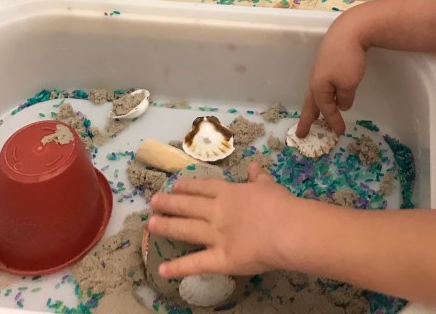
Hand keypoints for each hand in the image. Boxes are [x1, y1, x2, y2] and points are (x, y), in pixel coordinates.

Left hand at [148, 163, 294, 278]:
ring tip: (150, 225)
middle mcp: (217, 212)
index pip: (203, 188)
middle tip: (153, 202)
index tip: (174, 185)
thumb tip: (254, 165)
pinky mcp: (219, 260)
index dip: (187, 186)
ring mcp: (215, 236)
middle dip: (169, 203)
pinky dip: (178, 267)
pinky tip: (162, 269)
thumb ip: (258, 177)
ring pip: (186, 230)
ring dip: (167, 226)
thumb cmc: (280, 205)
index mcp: (229, 193)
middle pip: (189, 206)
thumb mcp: (269, 185)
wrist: (285, 230)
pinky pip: (196, 264)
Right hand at [297, 15, 366, 136]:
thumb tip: (341, 104)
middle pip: (310, 103)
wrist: (349, 30)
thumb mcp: (349, 84)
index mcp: (318, 87)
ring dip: (313, 106)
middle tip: (300, 133)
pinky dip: (321, 94)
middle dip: (307, 119)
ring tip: (313, 116)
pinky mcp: (327, 61)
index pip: (326, 109)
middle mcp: (315, 79)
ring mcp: (320, 69)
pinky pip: (321, 84)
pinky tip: (326, 93)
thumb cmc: (347, 59)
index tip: (340, 133)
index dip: (333, 122)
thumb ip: (344, 98)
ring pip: (315, 93)